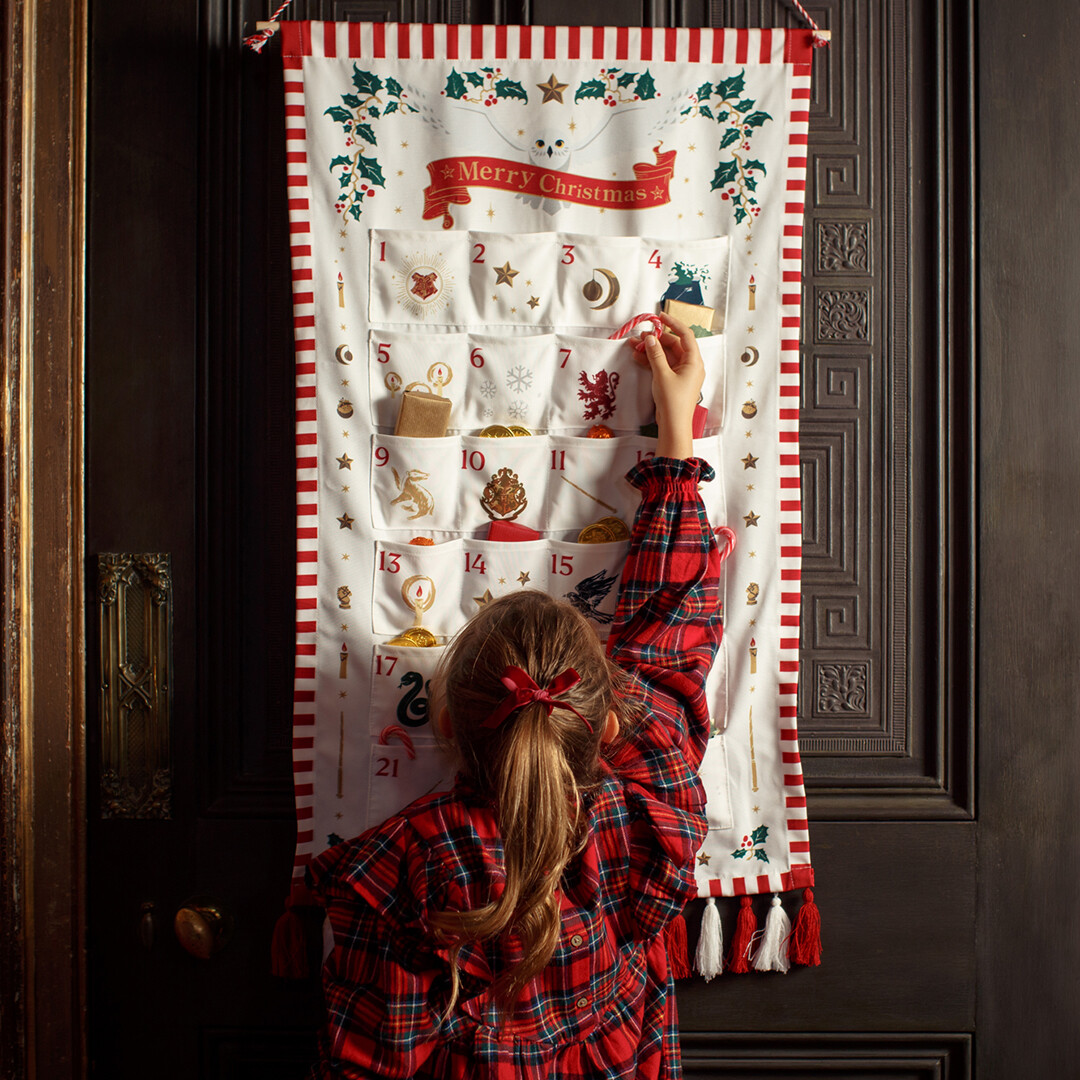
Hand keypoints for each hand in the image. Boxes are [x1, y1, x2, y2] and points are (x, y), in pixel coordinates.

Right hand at [627, 311, 704, 458]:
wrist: (673, 425)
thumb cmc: (673, 401)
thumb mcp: (662, 374)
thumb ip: (656, 354)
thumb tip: (650, 339)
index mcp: (694, 361)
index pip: (685, 335)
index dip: (673, 324)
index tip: (660, 317)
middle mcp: (689, 365)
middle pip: (673, 345)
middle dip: (655, 340)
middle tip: (639, 336)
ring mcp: (681, 373)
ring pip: (665, 356)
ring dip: (650, 350)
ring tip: (633, 345)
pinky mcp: (672, 381)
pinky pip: (662, 366)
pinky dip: (651, 361)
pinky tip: (637, 356)